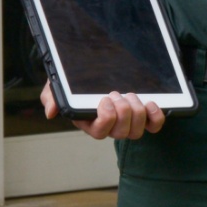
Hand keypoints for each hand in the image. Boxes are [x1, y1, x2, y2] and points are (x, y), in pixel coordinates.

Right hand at [41, 83, 161, 140]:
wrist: (96, 73)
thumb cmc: (75, 85)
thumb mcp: (58, 87)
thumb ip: (52, 98)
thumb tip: (51, 112)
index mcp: (89, 123)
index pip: (100, 132)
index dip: (106, 118)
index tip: (104, 99)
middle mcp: (109, 127)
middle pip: (121, 133)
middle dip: (123, 112)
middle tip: (118, 93)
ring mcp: (127, 124)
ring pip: (136, 132)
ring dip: (137, 112)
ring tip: (131, 95)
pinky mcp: (143, 118)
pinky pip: (154, 126)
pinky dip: (155, 116)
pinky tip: (150, 103)